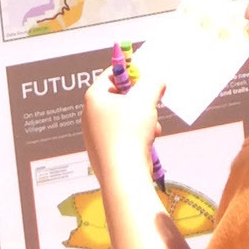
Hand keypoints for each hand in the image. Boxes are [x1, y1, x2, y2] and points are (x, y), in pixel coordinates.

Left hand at [82, 60, 164, 185]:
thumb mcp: (145, 99)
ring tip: (152, 126)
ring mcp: (95, 135)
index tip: (148, 76)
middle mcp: (90, 115)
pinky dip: (137, 134)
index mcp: (93, 98)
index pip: (112, 74)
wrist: (124, 176)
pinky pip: (123, 134)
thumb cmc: (130, 133)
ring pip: (124, 116)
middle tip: (152, 100)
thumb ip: (153, 82)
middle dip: (140, 99)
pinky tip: (148, 140)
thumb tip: (157, 78)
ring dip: (142, 118)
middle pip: (119, 96)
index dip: (132, 72)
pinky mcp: (104, 151)